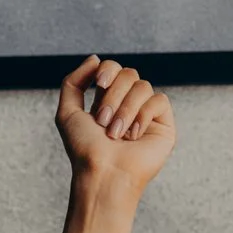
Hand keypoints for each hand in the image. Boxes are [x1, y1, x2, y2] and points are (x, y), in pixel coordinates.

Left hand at [56, 55, 174, 200]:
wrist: (102, 174)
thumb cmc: (84, 150)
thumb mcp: (67, 113)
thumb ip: (73, 83)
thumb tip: (95, 58)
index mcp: (109, 100)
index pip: (114, 68)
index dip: (107, 70)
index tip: (98, 85)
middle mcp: (129, 105)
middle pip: (129, 73)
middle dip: (113, 95)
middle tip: (103, 121)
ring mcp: (147, 115)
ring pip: (143, 86)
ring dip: (125, 109)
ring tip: (116, 134)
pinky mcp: (164, 126)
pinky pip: (159, 100)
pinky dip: (143, 115)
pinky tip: (134, 136)